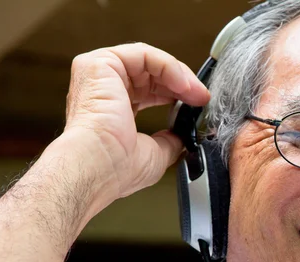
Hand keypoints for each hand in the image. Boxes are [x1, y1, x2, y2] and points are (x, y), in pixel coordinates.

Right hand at [60, 42, 209, 206]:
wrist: (99, 166)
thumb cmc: (116, 168)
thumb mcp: (155, 155)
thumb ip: (169, 141)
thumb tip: (182, 138)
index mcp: (110, 110)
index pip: (146, 91)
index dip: (174, 94)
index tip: (198, 104)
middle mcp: (101, 90)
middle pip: (148, 73)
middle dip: (181, 84)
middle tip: (202, 97)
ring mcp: (98, 75)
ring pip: (147, 61)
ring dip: (178, 74)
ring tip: (195, 93)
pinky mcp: (99, 64)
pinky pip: (143, 54)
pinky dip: (168, 66)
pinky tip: (183, 85)